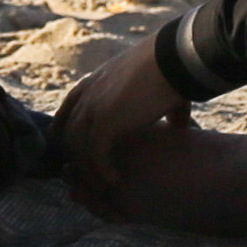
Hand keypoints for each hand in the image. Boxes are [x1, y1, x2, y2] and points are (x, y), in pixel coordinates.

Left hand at [54, 35, 189, 202]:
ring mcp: (92, 108)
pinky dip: (101, 171)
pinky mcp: (104, 121)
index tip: (79, 153)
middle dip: (74, 157)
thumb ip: (163, 109)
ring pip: (77, 148)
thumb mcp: (157, 89)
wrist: (172, 60)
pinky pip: (94, 155)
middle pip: (67, 133)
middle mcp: (87, 95)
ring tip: (103, 186)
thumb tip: (179, 126)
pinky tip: (114, 180)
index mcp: (94, 83)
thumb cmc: (172, 71)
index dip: (69, 133)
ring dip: (88, 170)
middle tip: (88, 179)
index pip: (68, 112)